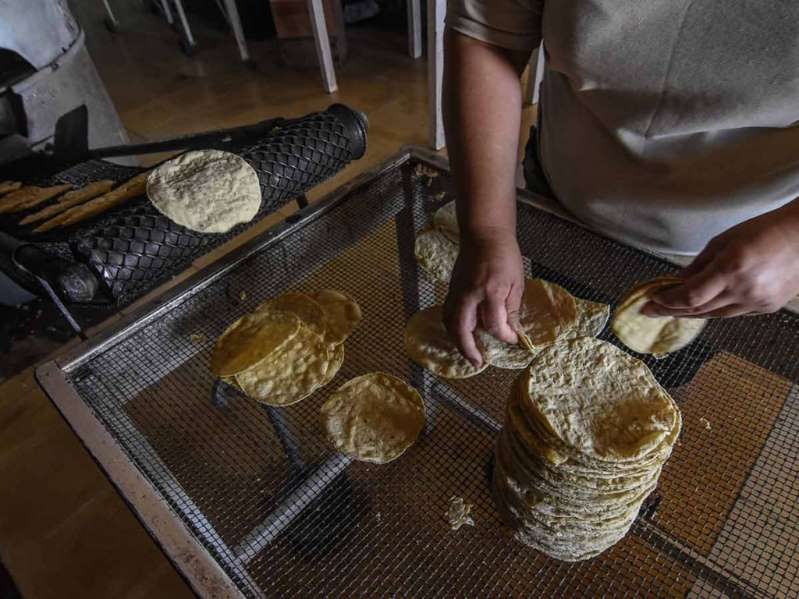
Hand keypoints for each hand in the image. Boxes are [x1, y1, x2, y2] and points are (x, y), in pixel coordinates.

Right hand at [444, 229, 524, 365]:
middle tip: (477, 362)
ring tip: (467, 352)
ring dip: (457, 340)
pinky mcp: (451, 289)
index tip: (514, 339)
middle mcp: (470, 295)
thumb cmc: (504, 255)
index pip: (495, 325)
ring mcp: (457, 292)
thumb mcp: (516, 282)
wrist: (483, 234)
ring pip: (450, 323)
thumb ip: (512, 308)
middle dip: (468, 349)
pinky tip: (462, 333)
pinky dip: (453, 327)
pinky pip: (448, 313)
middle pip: (463, 330)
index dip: (505, 336)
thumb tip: (511, 330)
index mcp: (491, 292)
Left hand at [644, 204, 798, 317]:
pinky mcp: (767, 307)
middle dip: (671, 310)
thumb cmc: (765, 230)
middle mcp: (744, 289)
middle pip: (698, 309)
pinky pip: (733, 313)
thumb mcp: (723, 241)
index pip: (689, 295)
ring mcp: (757, 302)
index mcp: (731, 268)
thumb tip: (677, 281)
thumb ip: (698, 264)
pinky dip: (714, 311)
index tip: (649, 301)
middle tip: (651, 310)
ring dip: (690, 313)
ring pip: (714, 315)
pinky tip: (701, 307)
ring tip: (671, 311)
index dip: (666, 301)